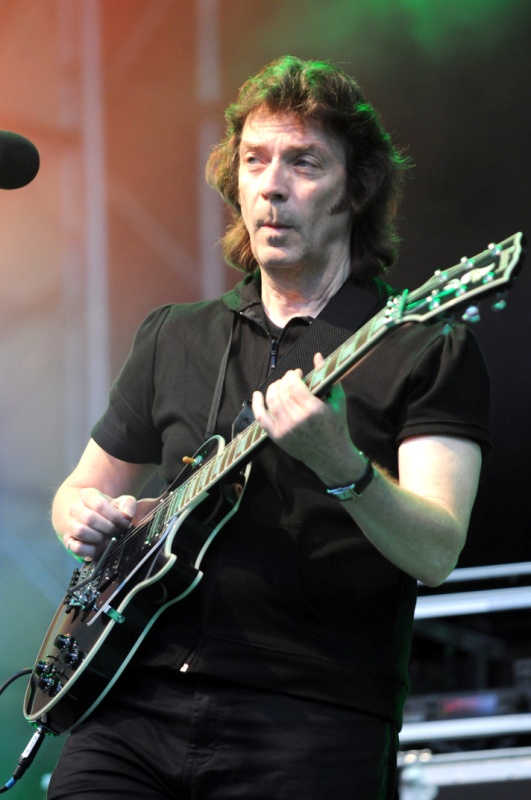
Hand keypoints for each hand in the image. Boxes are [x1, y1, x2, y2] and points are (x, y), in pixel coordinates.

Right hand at [63, 489, 136, 561]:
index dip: (114, 516)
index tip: (124, 522)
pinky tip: (99, 547)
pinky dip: (90, 549)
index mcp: (87, 495)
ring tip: (107, 538)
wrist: (96, 521)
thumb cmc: (110, 511)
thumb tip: (127, 514)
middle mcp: (75, 508)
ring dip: (98, 537)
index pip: (99, 505)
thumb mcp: (122, 503)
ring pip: (80, 531)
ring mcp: (70, 525)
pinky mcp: (69, 541)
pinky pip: (75, 547)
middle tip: (116, 531)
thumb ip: (128, 504)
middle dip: (107, 527)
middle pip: (89, 518)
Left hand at [251, 353, 359, 485]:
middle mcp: (297, 419)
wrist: (331, 457)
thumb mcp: (338, 400)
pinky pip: (261, 418)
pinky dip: (257, 404)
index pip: (294, 384)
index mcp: (314, 409)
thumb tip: (317, 356)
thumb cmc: (337, 426)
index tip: (297, 373)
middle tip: (290, 379)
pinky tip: (257, 394)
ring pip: (271, 401)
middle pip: (282, 391)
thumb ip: (327, 377)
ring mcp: (285, 429)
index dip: (293, 375)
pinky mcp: (277, 437)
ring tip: (280, 385)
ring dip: (274, 388)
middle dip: (284, 380)